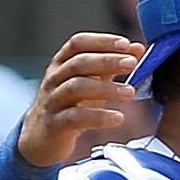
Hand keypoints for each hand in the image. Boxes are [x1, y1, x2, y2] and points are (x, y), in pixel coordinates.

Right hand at [17, 33, 139, 170]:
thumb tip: (137, 48)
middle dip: (106, 61)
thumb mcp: (89, 83)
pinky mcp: (55, 124)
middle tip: (132, 63)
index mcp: (62, 64)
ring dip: (106, 88)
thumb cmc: (70, 105)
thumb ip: (111, 67)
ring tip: (130, 92)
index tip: (126, 44)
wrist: (41, 137)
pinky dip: (98, 117)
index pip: (78, 44)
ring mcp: (53, 101)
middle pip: (78, 63)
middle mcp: (55, 78)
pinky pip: (76, 117)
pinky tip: (118, 118)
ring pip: (76, 88)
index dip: (101, 41)